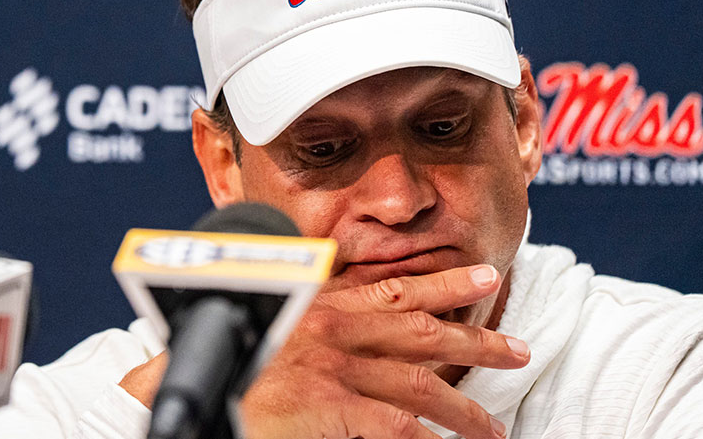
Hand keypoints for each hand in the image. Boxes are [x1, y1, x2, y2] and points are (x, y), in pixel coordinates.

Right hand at [236, 264, 527, 438]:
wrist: (184, 384)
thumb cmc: (213, 353)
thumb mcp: (263, 316)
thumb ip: (307, 315)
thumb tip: (341, 322)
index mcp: (320, 302)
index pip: (396, 288)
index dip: (446, 285)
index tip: (485, 278)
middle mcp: (334, 329)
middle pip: (423, 333)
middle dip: (477, 342)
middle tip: (518, 350)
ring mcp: (335, 371)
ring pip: (421, 387)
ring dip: (465, 410)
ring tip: (494, 429)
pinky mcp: (330, 410)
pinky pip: (397, 428)